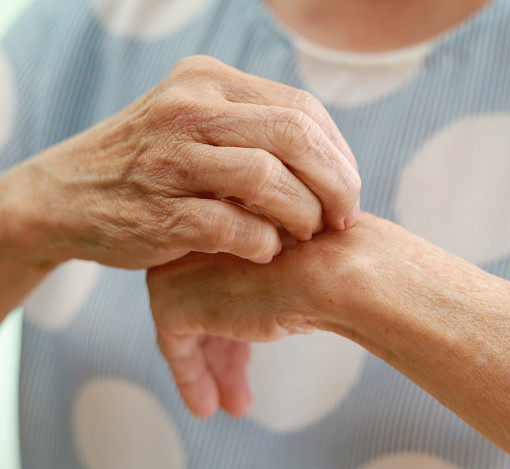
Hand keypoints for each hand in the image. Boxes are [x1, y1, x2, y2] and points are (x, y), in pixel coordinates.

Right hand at [6, 55, 359, 269]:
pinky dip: (264, 244)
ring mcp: (171, 160)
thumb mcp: (199, 123)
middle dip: (336, 183)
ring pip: (267, 178)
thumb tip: (335, 161)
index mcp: (209, 82)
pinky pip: (235, 228)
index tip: (347, 190)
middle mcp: (189, 110)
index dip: (338, 154)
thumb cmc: (154, 164)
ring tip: (306, 234)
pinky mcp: (160, 212)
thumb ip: (257, 129)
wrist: (68, 195)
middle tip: (344, 218)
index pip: (302, 109)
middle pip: (294, 136)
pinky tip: (265, 251)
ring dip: (303, 214)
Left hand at [145, 213, 405, 416]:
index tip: (250, 351)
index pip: (223, 274)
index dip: (237, 315)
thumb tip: (288, 297)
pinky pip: (177, 351)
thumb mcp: (307, 256)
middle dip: (226, 347)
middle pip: (208, 303)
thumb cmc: (337, 258)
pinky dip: (192, 378)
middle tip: (242, 379)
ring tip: (236, 403)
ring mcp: (175, 272)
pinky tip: (207, 406)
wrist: (330, 270)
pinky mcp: (170, 307)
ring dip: (216, 367)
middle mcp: (194, 243)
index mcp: (226, 222)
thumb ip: (287, 267)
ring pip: (194, 327)